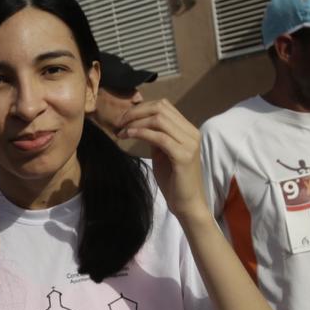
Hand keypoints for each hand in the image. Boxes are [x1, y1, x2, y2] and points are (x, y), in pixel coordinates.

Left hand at [112, 100, 209, 219]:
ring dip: (135, 122)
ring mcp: (189, 143)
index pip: (164, 106)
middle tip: (118, 122)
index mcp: (188, 130)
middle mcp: (191, 133)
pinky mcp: (183, 156)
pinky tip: (128, 136)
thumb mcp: (162, 153)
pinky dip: (141, 133)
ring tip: (121, 130)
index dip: (141, 108)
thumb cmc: (173, 181)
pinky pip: (159, 137)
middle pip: (160, 108)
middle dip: (135, 112)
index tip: (123, 118)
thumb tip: (138, 123)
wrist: (187, 203)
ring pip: (159, 119)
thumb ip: (156, 136)